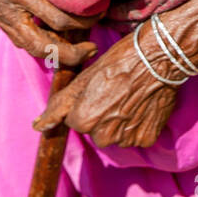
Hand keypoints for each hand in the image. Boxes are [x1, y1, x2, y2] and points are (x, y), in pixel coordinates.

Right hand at [0, 0, 96, 67]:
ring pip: (29, 48)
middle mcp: (7, 9)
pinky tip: (55, 39)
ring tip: (77, 50)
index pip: (58, 20)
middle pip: (43, 47)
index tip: (99, 15)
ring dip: (56, 54)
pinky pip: (19, 40)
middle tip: (92, 49)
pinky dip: (39, 44)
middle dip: (71, 55)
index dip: (84, 23)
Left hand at [34, 25, 185, 148]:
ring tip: (130, 96)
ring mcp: (126, 139)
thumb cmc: (119, 61)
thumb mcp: (84, 78)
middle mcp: (103, 136)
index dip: (84, 102)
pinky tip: (142, 104)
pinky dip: (137, 123)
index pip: (74, 120)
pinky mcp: (146, 139)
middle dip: (100, 115)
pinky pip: (135, 136)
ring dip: (119, 121)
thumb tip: (38, 126)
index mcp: (83, 120)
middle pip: (94, 131)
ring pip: (115, 134)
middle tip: (114, 92)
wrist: (159, 57)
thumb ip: (59, 106)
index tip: (97, 88)